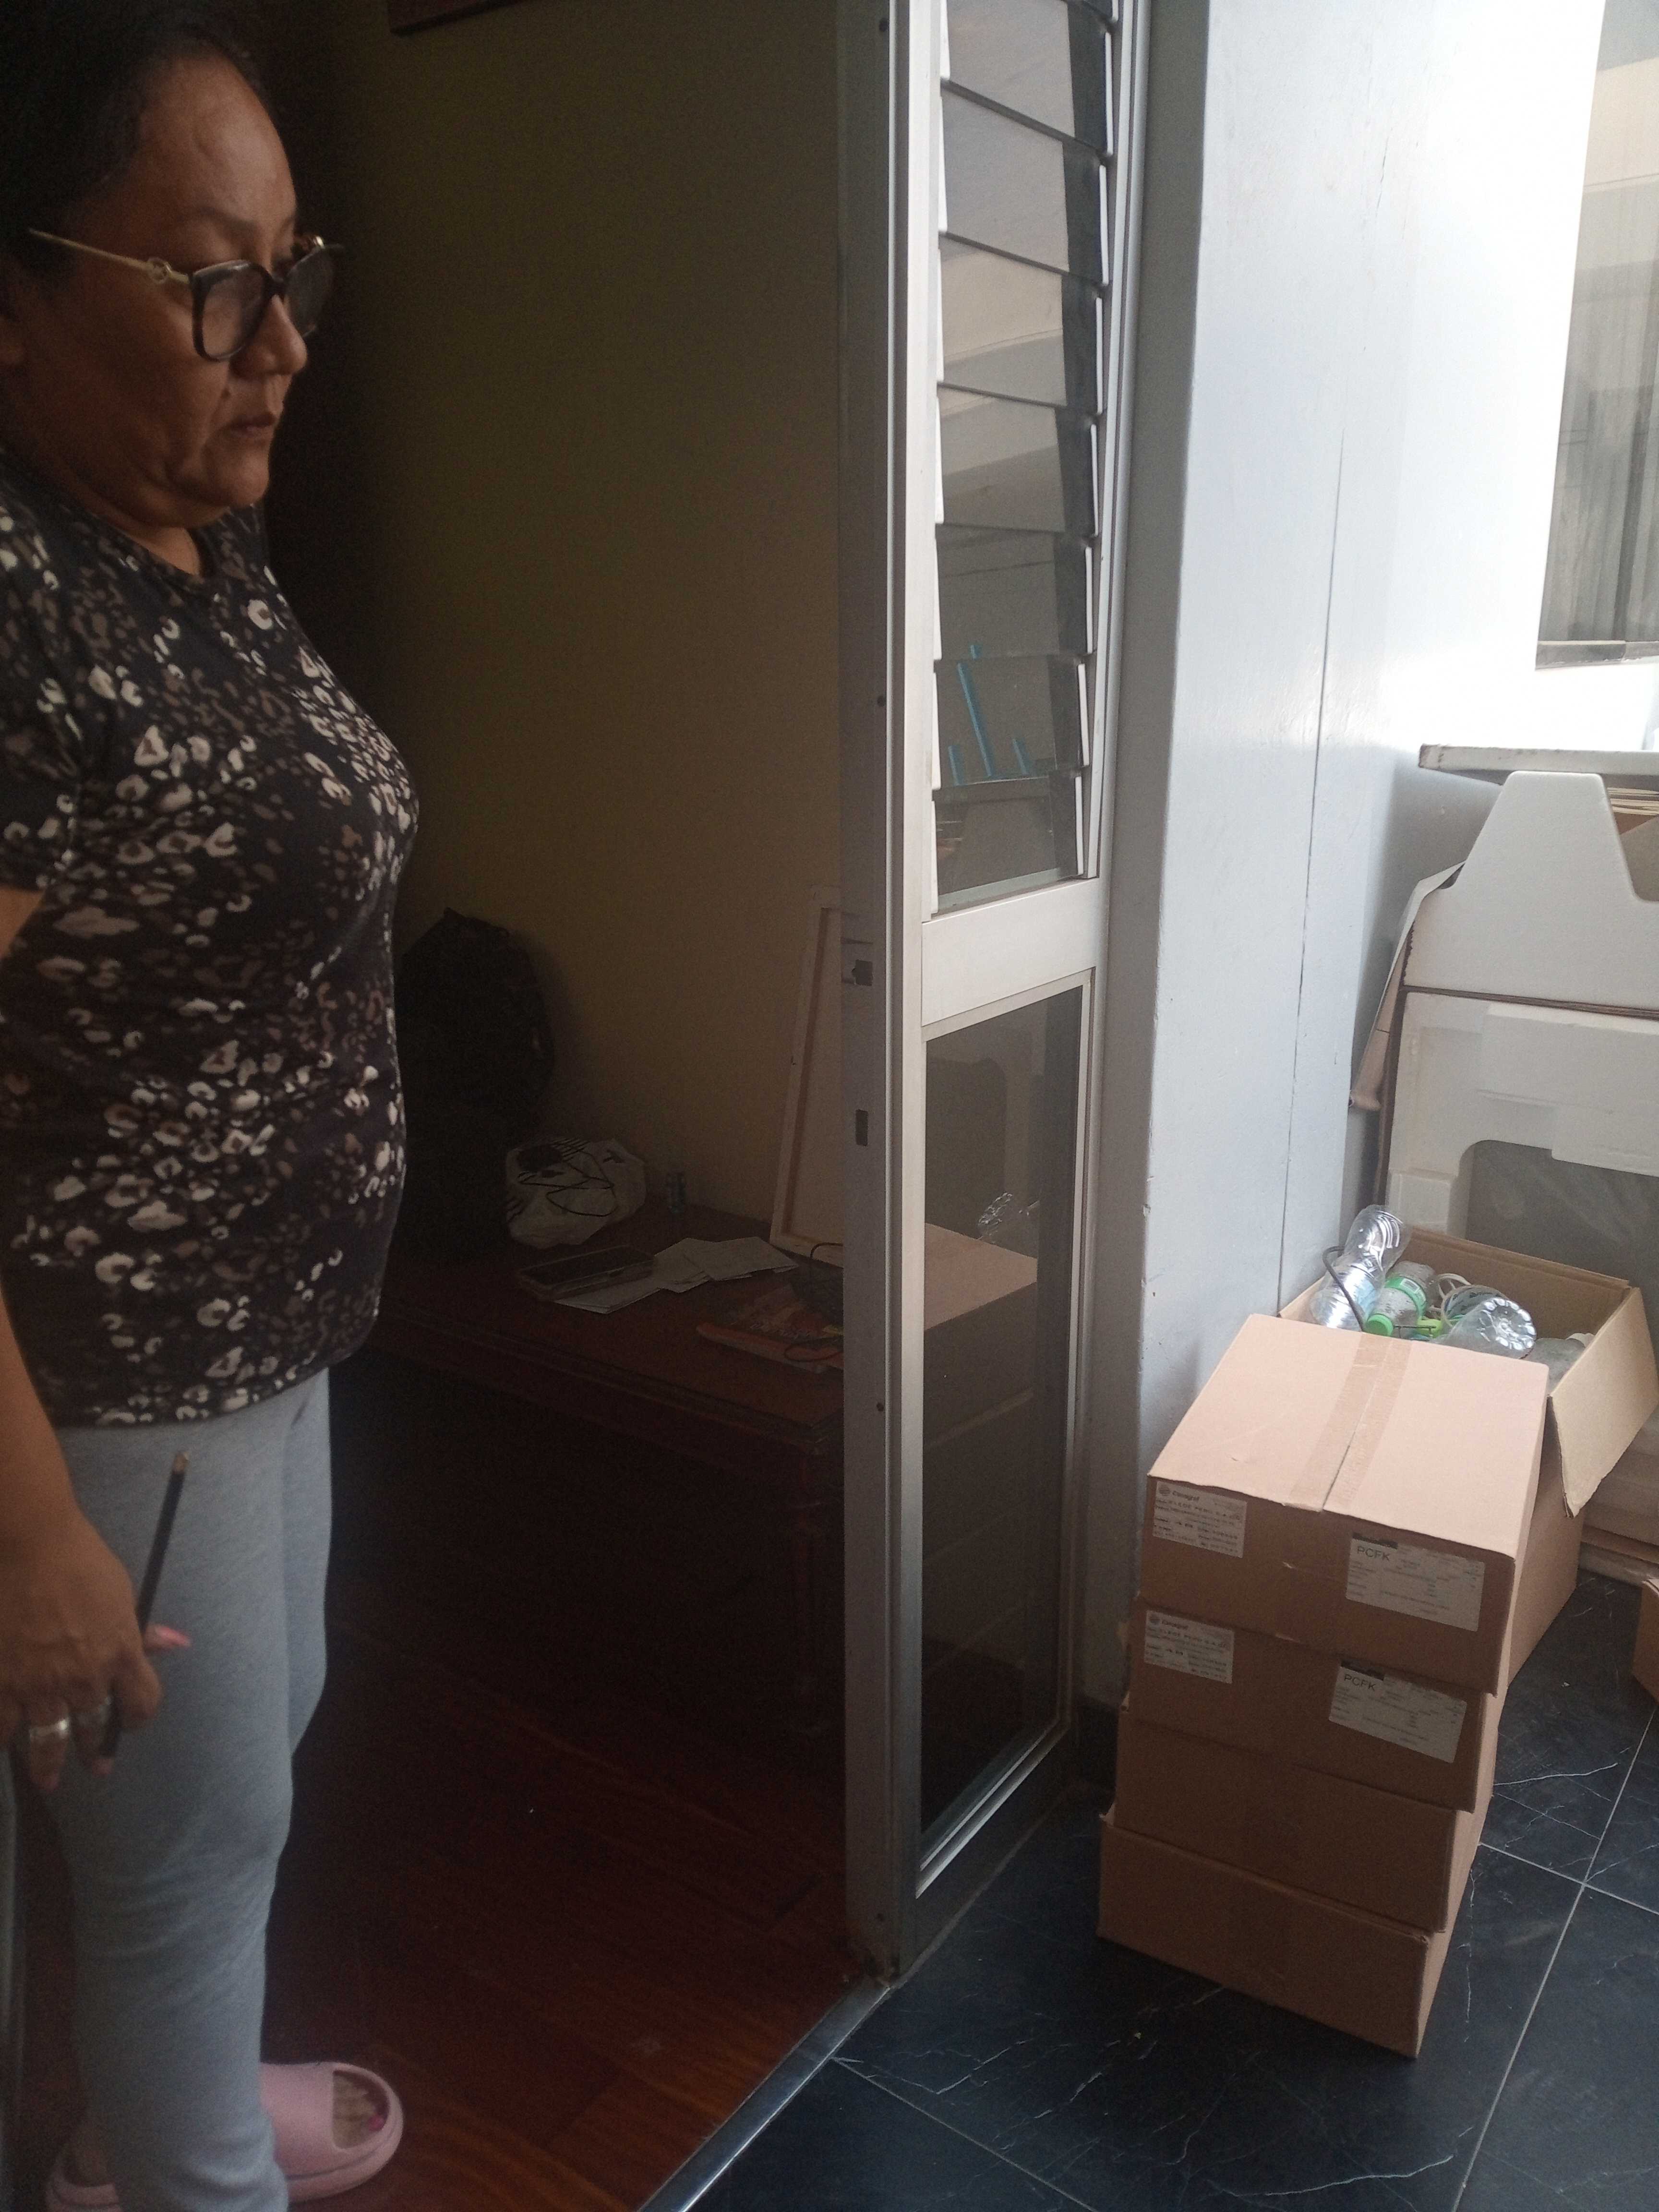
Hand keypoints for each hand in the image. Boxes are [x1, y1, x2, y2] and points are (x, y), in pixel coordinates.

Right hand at [0, 1507, 187, 1792]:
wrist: (32, 1545)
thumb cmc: (81, 1562)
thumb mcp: (122, 1594)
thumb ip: (140, 1630)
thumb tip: (178, 1644)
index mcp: (120, 1654)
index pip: (141, 1703)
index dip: (138, 1718)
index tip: (131, 1724)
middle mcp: (84, 1678)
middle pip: (93, 1728)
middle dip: (93, 1751)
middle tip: (94, 1767)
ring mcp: (41, 1684)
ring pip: (47, 1740)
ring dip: (47, 1764)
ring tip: (47, 1779)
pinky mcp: (3, 1681)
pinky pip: (3, 1724)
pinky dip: (4, 1737)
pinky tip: (5, 1744)